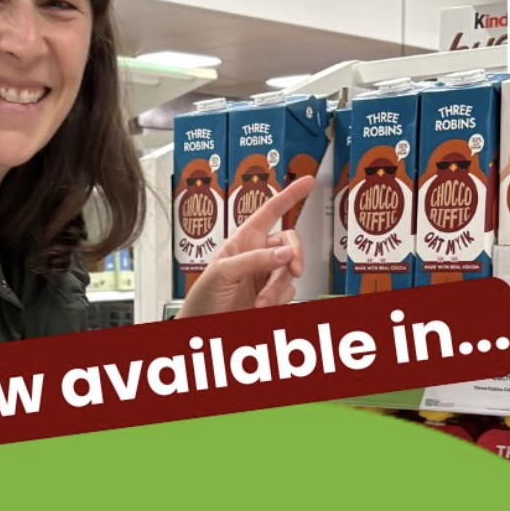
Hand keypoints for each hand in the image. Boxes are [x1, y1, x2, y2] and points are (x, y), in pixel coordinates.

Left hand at [178, 176, 314, 317]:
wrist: (203, 328)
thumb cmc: (202, 299)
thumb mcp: (223, 272)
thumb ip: (254, 259)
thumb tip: (283, 252)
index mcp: (243, 241)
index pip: (269, 211)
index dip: (289, 196)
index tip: (307, 182)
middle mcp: (257, 255)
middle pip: (289, 243)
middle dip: (295, 255)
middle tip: (294, 268)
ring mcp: (265, 277)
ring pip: (289, 272)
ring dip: (277, 288)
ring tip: (261, 303)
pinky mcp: (272, 296)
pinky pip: (288, 292)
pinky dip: (278, 300)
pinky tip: (262, 307)